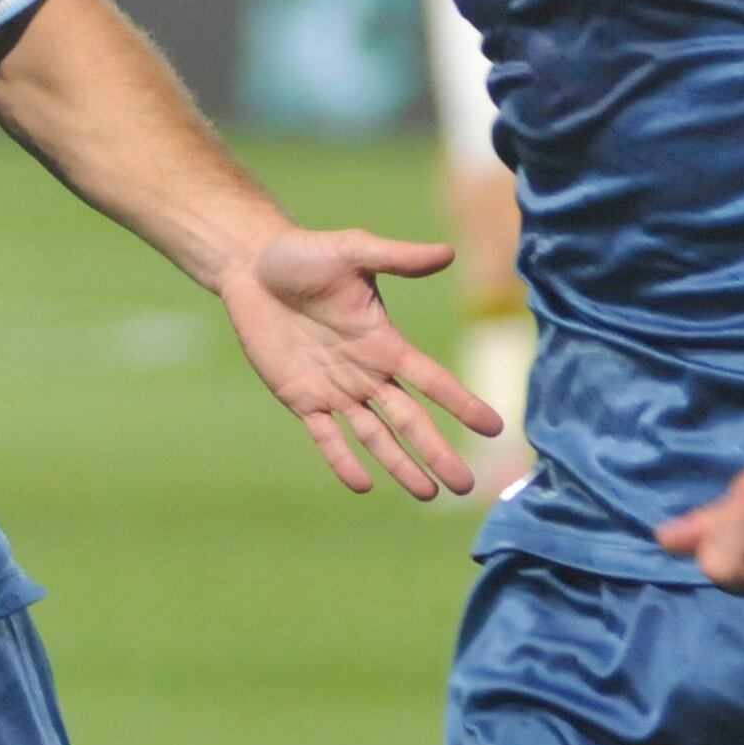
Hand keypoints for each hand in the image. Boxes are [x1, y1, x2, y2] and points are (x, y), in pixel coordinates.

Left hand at [217, 228, 504, 499]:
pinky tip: (363, 484)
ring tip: (428, 493)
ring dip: (400, 465)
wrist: (250, 267)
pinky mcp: (301, 397)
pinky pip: (326, 436)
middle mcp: (367, 372)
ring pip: (375, 436)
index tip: (493, 428)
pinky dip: (343, 460)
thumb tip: (448, 253)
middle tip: (466, 485)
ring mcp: (335, 389)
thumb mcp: (352, 251)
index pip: (432, 380)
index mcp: (385, 342)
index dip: (461, 403)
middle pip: (410, 420)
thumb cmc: (303, 253)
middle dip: (436, 452)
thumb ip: (397, 257)